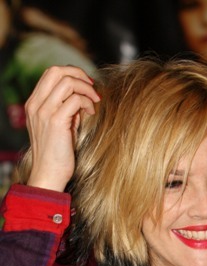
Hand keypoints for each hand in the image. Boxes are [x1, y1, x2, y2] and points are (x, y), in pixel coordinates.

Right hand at [25, 65, 100, 191]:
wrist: (49, 174)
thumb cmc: (57, 154)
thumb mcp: (59, 127)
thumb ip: (66, 110)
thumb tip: (82, 99)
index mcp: (34, 104)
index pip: (51, 73)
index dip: (71, 73)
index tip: (86, 85)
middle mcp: (36, 105)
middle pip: (56, 71)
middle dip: (79, 74)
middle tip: (92, 88)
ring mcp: (44, 112)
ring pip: (67, 82)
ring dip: (86, 88)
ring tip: (94, 102)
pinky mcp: (55, 121)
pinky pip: (75, 100)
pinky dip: (87, 102)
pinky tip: (91, 113)